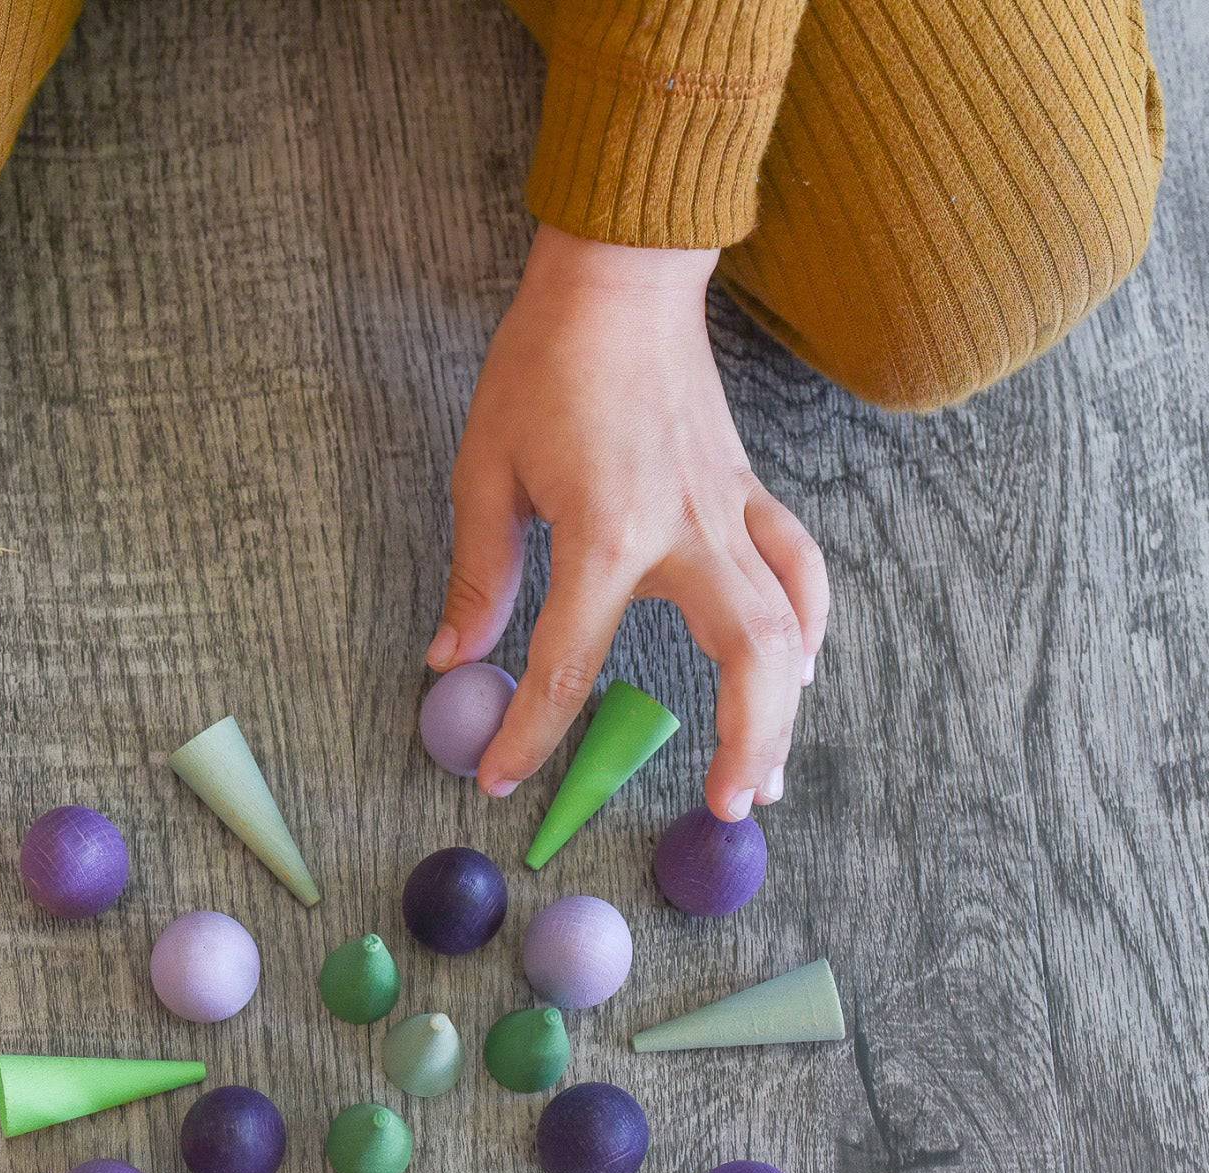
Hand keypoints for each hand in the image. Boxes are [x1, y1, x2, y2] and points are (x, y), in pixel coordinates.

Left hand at [430, 226, 826, 819]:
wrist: (623, 277)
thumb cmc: (545, 364)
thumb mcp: (486, 470)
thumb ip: (478, 574)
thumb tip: (452, 658)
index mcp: (606, 532)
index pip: (569, 660)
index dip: (533, 731)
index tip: (503, 778)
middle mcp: (685, 531)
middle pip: (744, 656)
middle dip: (740, 742)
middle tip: (721, 808)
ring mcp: (730, 512)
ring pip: (789, 623)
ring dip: (785, 707)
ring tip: (767, 777)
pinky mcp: (749, 493)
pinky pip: (799, 568)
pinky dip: (807, 625)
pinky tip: (799, 671)